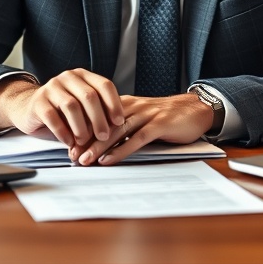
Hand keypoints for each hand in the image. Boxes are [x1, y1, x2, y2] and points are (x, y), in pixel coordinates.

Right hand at [0, 69, 125, 154]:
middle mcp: (67, 77)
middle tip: (104, 136)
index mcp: (82, 76)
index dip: (114, 104)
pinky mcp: (38, 102)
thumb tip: (118, 127)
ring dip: (81, 127)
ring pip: (71, 106)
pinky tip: (69, 142)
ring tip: (85, 142)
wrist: (28, 108)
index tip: (119, 122)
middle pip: (89, 96)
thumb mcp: (82, 106)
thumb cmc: (62, 110)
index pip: (104, 85)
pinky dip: (63, 132)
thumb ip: (97, 111)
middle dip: (99, 119)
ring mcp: (51, 87)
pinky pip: (53, 117)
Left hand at [72, 92, 214, 166]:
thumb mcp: (141, 118)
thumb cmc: (166, 118)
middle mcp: (133, 106)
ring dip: (98, 146)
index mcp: (125, 104)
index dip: (82, 131)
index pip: (98, 116)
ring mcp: (147, 114)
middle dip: (85, 140)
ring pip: (117, 131)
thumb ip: (123, 126)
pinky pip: (137, 138)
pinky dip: (121, 150)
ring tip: (84, 160)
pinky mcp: (160, 124)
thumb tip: (101, 144)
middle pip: (103, 123)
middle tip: (71, 155)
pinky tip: (109, 160)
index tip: (68, 147)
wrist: (195, 109)